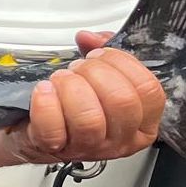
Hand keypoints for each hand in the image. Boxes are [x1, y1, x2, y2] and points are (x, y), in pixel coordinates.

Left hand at [6, 33, 164, 165]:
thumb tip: (91, 38)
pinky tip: (43, 90)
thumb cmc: (73, 105)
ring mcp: (88, 147)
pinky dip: (45, 104)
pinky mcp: (54, 148)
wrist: (36, 132)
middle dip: (95, 72)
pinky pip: (53, 129)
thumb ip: (101, 52)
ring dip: (71, 87)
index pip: (148, 90)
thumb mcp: (98, 78)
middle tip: (78, 68)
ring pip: (89, 118)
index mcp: (142, 122)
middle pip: (121, 101)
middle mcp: (120, 139)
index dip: (122, 63)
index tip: (100, 55)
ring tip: (60, 79)